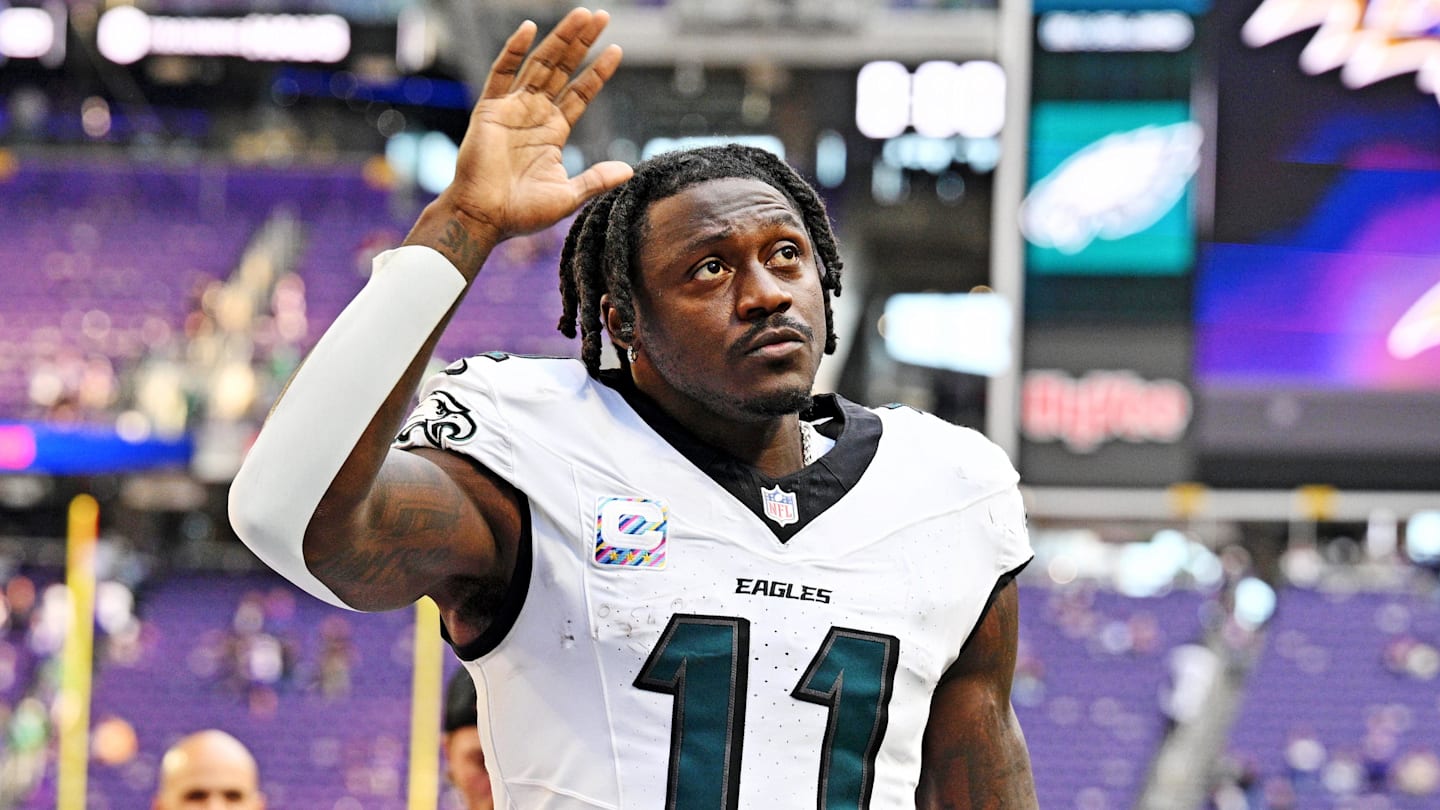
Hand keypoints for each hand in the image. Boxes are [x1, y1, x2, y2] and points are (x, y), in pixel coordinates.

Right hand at [439, 8, 632, 245]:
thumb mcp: (568, 196)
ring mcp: (512, 109)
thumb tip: (629, 170)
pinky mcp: (490, 109)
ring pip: (540, 64)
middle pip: (563, 70)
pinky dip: (514, 50)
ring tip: (582, 15)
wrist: (485, 218)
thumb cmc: (522, 212)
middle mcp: (534, 114)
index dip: (597, 72)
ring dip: (560, 39)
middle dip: (582, 43)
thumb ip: (596, 179)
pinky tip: (530, 29)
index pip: (580, 93)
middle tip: (602, 16)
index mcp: (553, 132)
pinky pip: (502, 73)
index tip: (617, 50)